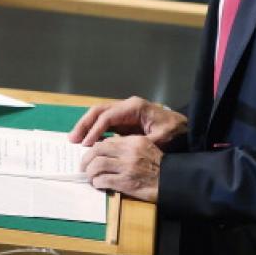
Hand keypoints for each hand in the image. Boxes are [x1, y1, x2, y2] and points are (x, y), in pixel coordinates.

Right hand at [68, 96, 187, 147]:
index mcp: (134, 108)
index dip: (95, 130)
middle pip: (99, 110)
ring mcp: (125, 111)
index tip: (86, 144)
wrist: (183, 127)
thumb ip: (141, 142)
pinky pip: (105, 121)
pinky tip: (87, 141)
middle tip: (72, 139)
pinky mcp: (124, 119)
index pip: (108, 116)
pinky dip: (94, 129)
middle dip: (84, 124)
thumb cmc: (174, 131)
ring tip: (74, 140)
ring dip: (86, 126)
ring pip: (100, 114)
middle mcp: (127, 106)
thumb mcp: (161, 138)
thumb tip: (120, 148)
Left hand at [81, 135, 161, 202]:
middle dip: (86, 159)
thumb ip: (128, 146)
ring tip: (90, 176)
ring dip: (90, 172)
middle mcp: (128, 152)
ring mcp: (126, 167)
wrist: (171, 180)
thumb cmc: (158, 165)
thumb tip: (108, 149)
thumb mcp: (145, 148)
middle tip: (83, 166)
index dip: (95, 148)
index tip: (91, 154)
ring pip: (97, 165)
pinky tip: (98, 184)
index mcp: (134, 141)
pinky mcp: (125, 183)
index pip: (107, 141)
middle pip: (98, 150)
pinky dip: (97, 182)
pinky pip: (103, 180)